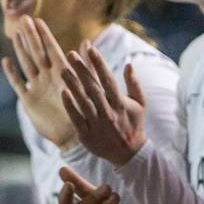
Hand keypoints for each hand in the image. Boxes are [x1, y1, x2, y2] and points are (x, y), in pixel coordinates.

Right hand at [3, 17, 75, 147]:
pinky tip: (6, 62)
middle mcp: (49, 77)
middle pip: (37, 52)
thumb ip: (82, 65)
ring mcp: (38, 88)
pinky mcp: (29, 101)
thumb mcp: (85, 86)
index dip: (44, 34)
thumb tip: (86, 42)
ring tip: (15, 34)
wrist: (73, 136)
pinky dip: (12, 74)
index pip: (51, 48)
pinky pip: (18, 84)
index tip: (37, 19)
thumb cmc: (83, 112)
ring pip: (27, 64)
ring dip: (21, 49)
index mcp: (63, 73)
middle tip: (23, 18)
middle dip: (30, 36)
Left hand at [60, 49, 145, 166]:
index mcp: (120, 103)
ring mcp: (97, 124)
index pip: (108, 80)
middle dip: (82, 70)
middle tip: (71, 54)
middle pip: (93, 88)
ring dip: (73, 85)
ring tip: (63, 69)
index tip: (91, 48)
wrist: (129, 154)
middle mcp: (108, 112)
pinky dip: (70, 106)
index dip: (99, 63)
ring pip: (83, 102)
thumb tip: (129, 63)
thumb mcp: (139, 104)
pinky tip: (63, 93)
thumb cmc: (133, 124)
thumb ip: (134, 83)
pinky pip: (77, 119)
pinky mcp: (87, 135)